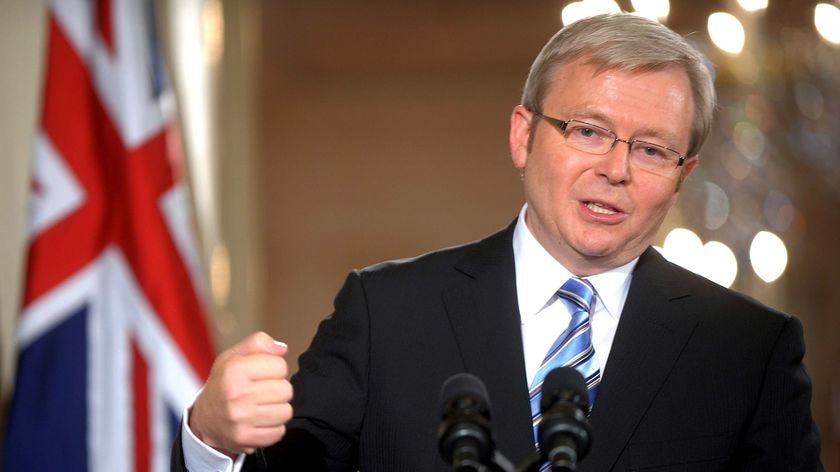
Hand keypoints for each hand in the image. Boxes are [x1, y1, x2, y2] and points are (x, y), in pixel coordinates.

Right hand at [189, 331, 293, 455]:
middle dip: (278, 389)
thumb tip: (282, 349)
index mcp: (234, 370)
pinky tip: (260, 420)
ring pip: (286, 412)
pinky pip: (279, 432)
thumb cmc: (223, 384)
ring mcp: (241, 419)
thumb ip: (259, 343)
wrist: (204, 418)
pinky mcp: (245, 439)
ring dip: (278, 409)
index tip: (262, 374)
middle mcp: (236, 395)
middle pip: (286, 390)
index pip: (280, 366)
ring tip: (262, 406)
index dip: (275, 369)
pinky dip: (273, 427)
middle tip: (263, 391)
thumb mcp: (234, 356)